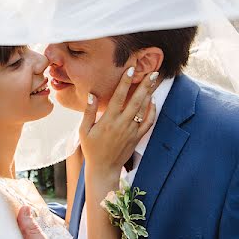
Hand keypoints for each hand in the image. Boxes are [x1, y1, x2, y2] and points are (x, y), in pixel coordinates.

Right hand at [79, 68, 158, 188]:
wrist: (104, 169)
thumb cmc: (91, 149)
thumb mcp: (83, 131)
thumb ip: (89, 112)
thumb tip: (92, 95)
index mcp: (108, 120)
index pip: (118, 97)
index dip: (125, 82)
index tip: (131, 69)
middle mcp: (122, 124)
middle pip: (136, 100)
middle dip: (145, 85)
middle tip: (153, 72)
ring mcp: (131, 131)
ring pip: (144, 109)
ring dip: (150, 94)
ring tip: (155, 81)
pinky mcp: (137, 138)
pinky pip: (148, 123)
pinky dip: (152, 111)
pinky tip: (153, 101)